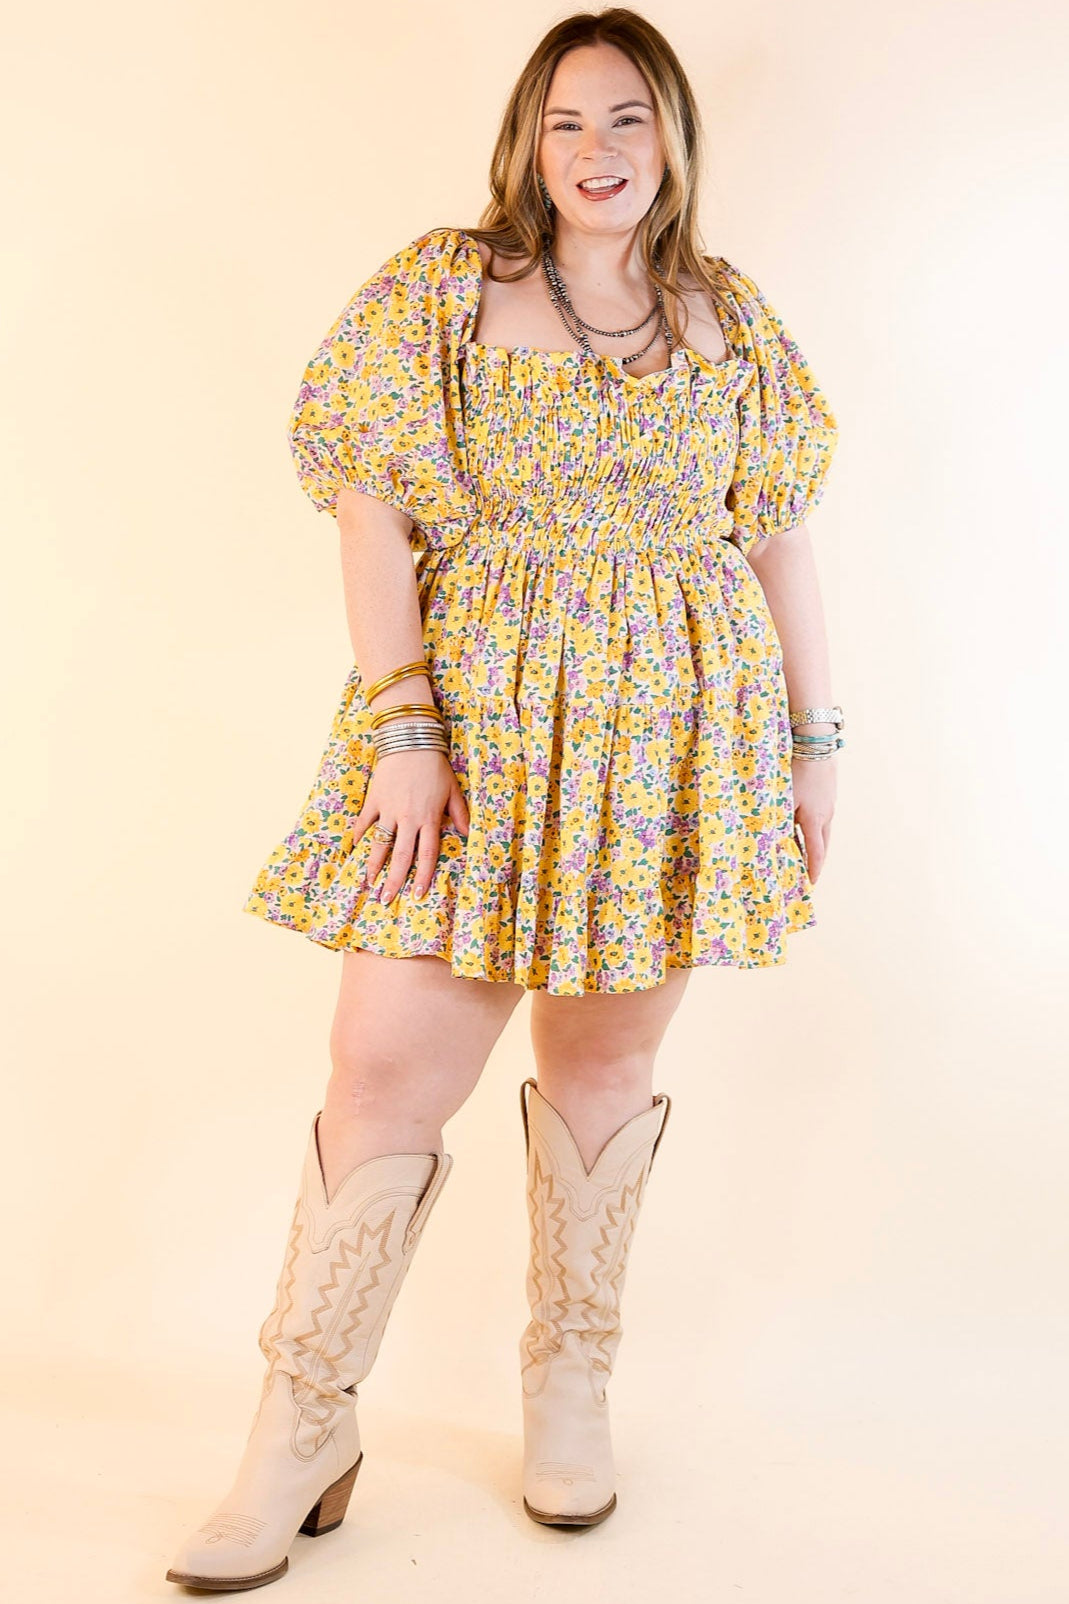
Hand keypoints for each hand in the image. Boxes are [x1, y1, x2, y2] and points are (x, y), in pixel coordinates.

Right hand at [353, 751, 469, 903]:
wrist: (410, 740)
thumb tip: (468, 834)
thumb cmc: (434, 766)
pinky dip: (359, 836)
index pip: (426, 855)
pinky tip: (356, 850)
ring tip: (369, 884)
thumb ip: (460, 814)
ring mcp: (389, 810)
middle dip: (394, 881)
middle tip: (386, 900)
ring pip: (379, 844)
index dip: (421, 877)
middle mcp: (408, 819)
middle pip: (401, 856)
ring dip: (373, 866)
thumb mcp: (453, 790)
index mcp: (430, 819)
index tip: (416, 895)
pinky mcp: (374, 800)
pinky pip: (365, 823)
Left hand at [790, 752, 835, 884]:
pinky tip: (808, 822)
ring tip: (807, 850)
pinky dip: (817, 827)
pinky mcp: (829, 793)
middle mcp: (826, 815)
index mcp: (814, 820)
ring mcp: (830, 803)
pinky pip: (824, 816)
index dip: (813, 870)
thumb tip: (771, 838)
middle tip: (810, 872)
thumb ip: (779, 818)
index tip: (811, 884)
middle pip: (824, 844)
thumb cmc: (798, 771)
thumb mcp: (784, 797)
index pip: (816, 853)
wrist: (817, 745)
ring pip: (824, 830)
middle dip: (817, 860)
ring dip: (817, 842)